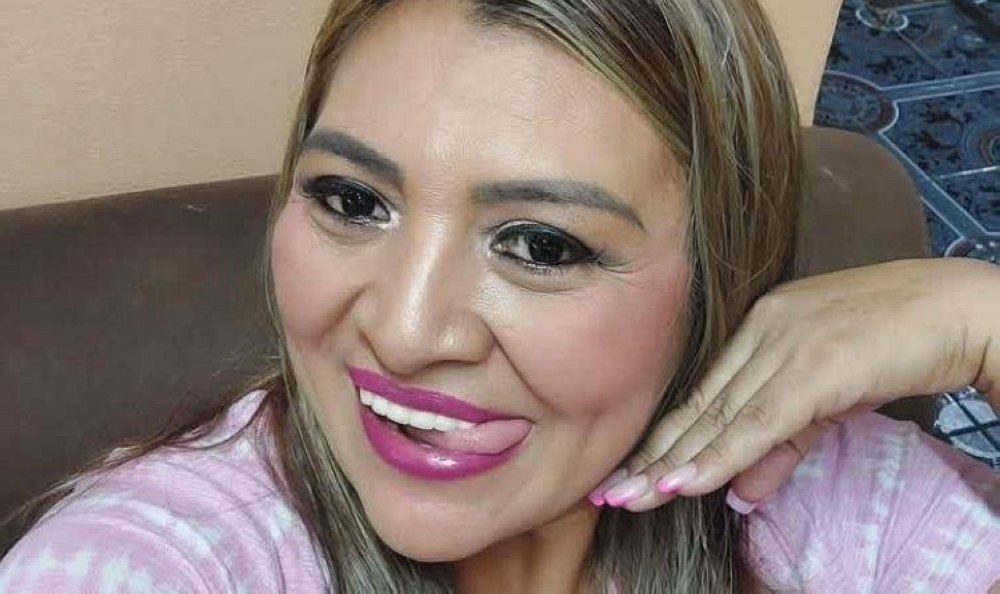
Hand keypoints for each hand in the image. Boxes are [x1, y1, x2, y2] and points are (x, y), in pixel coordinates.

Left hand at [588, 257, 999, 512]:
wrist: (961, 309)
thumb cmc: (900, 343)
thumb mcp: (830, 397)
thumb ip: (783, 445)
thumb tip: (741, 494)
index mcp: (761, 324)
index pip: (701, 393)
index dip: (662, 435)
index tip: (629, 469)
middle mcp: (763, 329)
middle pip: (697, 406)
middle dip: (651, 455)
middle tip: (608, 493)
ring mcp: (787, 344)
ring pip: (717, 418)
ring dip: (671, 464)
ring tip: (629, 498)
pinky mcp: (815, 367)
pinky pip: (757, 423)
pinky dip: (716, 457)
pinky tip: (681, 483)